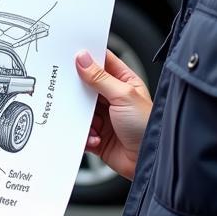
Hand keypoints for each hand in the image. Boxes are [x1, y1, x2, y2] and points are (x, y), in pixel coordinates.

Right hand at [76, 48, 151, 180]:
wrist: (148, 163)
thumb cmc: (147, 127)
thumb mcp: (123, 96)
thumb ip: (100, 77)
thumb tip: (83, 58)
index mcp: (124, 82)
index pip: (102, 62)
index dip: (87, 56)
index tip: (69, 53)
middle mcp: (113, 98)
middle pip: (86, 85)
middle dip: (77, 89)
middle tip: (68, 88)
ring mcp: (105, 117)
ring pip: (80, 109)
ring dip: (81, 116)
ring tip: (91, 123)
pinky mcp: (98, 135)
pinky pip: (81, 130)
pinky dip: (84, 134)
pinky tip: (96, 138)